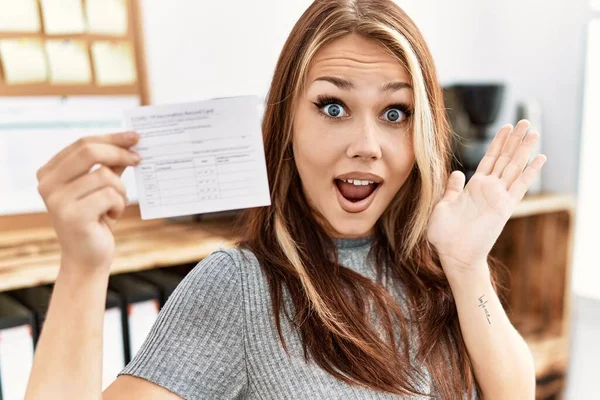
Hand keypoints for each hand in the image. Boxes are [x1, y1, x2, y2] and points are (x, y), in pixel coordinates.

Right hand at [37, 132, 140, 272]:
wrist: (88, 259)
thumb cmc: (96, 220)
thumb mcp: (101, 188)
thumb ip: (110, 164)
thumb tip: (130, 141)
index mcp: (49, 173)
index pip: (82, 143)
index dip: (111, 137)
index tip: (134, 136)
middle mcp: (47, 184)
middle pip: (89, 151)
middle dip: (120, 152)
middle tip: (139, 159)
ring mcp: (57, 200)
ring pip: (104, 175)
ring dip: (120, 191)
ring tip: (115, 206)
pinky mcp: (73, 216)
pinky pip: (110, 196)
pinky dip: (119, 205)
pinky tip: (111, 218)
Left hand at [426, 120, 546, 274]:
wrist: (452, 254)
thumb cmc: (444, 234)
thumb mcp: (442, 205)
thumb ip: (452, 188)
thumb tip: (457, 173)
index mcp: (473, 187)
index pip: (489, 159)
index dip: (498, 143)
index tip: (506, 128)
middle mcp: (488, 189)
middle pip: (505, 158)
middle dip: (514, 140)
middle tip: (525, 121)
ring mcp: (498, 197)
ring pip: (514, 167)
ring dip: (524, 150)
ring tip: (534, 132)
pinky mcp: (504, 207)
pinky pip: (519, 186)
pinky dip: (530, 172)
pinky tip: (539, 159)